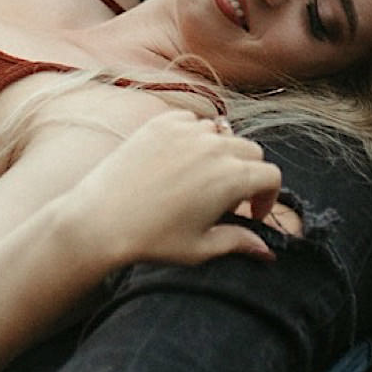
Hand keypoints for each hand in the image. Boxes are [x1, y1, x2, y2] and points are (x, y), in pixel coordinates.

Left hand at [65, 112, 282, 266]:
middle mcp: (214, 147)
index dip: (268, 197)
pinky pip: (192, 121)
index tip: (251, 213)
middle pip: (251, 151)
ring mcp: (186, 130)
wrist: (100, 220)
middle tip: (228, 198)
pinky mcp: (161, 123)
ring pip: (222, 133)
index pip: (271, 175)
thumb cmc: (152, 239)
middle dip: (248, 173)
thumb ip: (239, 242)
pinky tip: (180, 159)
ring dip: (222, 152)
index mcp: (232, 178)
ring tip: (202, 178)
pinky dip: (194, 136)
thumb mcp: (201, 248)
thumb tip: (267, 251)